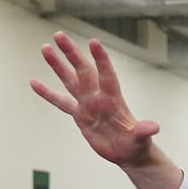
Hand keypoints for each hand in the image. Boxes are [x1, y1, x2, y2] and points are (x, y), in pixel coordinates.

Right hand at [34, 33, 161, 169]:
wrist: (128, 153)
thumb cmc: (137, 145)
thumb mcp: (141, 139)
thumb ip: (144, 131)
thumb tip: (154, 128)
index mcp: (113, 100)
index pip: (106, 75)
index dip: (101, 60)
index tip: (93, 42)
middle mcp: (98, 97)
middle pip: (83, 71)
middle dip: (72, 53)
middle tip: (59, 35)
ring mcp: (88, 104)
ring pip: (69, 80)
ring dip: (57, 65)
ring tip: (45, 48)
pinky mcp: (79, 115)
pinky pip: (60, 102)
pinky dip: (48, 93)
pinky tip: (34, 82)